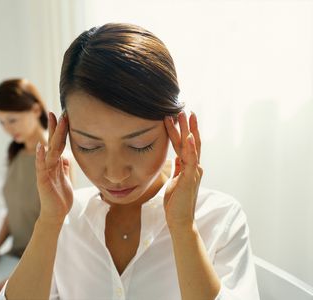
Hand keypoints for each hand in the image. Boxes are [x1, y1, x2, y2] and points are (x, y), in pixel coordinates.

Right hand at [36, 112, 72, 224]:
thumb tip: (66, 156)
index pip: (58, 143)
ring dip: (52, 136)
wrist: (55, 215)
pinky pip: (41, 167)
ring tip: (55, 122)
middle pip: (53, 143)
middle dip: (56, 128)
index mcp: (56, 164)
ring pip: (50, 151)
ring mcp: (45, 171)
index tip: (64, 116)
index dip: (61, 131)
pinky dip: (40, 156)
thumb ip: (64, 167)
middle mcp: (49, 165)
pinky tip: (41, 147)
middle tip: (59, 112)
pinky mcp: (42, 180)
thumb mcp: (65, 178)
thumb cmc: (60, 197)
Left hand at [163, 111, 202, 227]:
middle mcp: (194, 167)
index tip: (178, 117)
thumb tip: (175, 157)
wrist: (179, 219)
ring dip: (188, 130)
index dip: (182, 131)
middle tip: (184, 109)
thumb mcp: (175, 180)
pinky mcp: (190, 178)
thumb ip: (178, 168)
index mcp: (189, 167)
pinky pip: (190, 160)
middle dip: (187, 125)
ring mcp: (194, 172)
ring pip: (191, 147)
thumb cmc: (176, 201)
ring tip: (184, 115)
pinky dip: (190, 147)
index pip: (185, 145)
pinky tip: (189, 136)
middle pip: (191, 142)